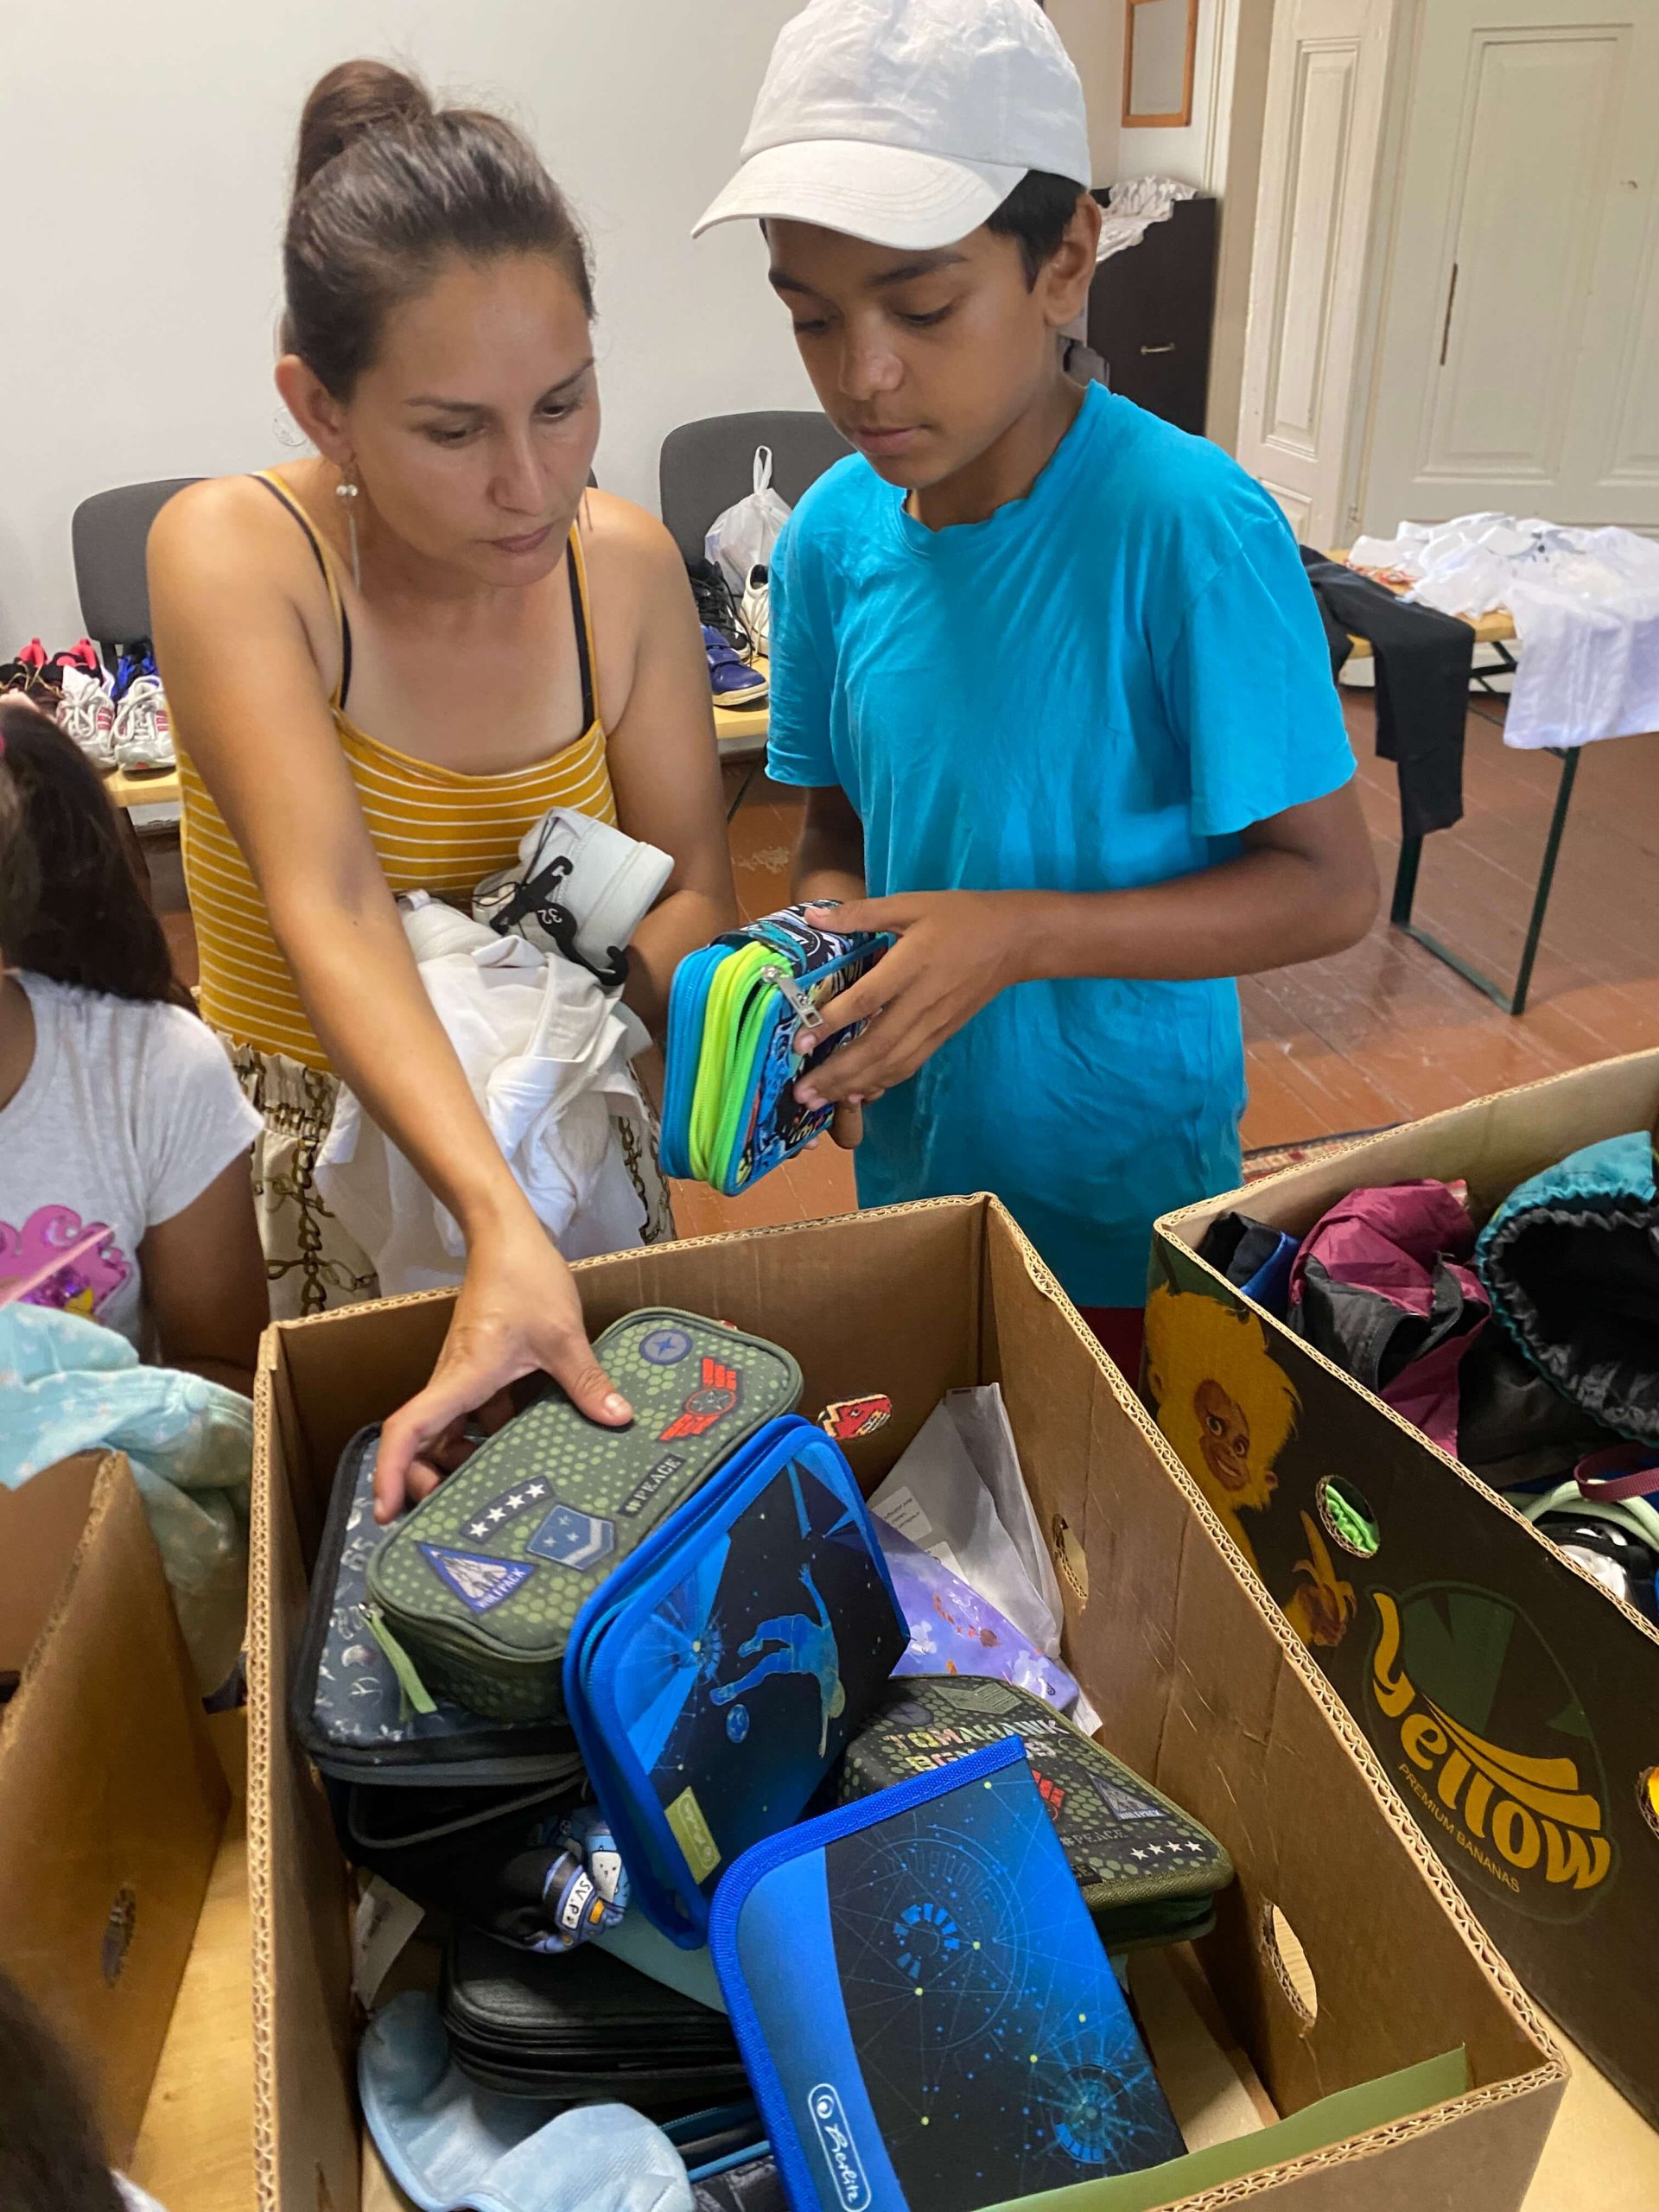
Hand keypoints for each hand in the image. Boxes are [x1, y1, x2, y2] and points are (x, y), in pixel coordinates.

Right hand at [374, 1211, 631, 1520]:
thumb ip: (588, 1382)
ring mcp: (464, 1377)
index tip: (385, 1512)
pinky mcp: (480, 1371)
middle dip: (430, 1482)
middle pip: (424, 1442)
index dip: (391, 1473)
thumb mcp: (563, 1335)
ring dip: (465, 1463)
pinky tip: (528, 1453)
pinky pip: (477, 1415)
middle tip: (461, 1519)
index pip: (409, 1428)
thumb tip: (619, 1420)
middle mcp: (453, 1382)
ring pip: (452, 1432)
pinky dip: (492, 1438)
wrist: (508, 1237)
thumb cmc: (525, 1280)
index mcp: (462, 1376)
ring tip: (502, 1498)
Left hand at [793, 892, 1028, 1110]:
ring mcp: (934, 1024)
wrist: (1014, 941)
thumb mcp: (911, 904)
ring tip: (819, 1101)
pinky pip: (908, 1064)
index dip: (832, 1022)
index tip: (800, 1042)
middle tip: (801, 1094)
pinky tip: (858, 1092)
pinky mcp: (942, 1035)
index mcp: (911, 965)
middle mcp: (922, 1002)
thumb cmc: (959, 917)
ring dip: (853, 1085)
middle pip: (875, 1046)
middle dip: (836, 1074)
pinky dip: (881, 1082)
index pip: (866, 1000)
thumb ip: (860, 914)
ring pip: (891, 1063)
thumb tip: (812, 919)